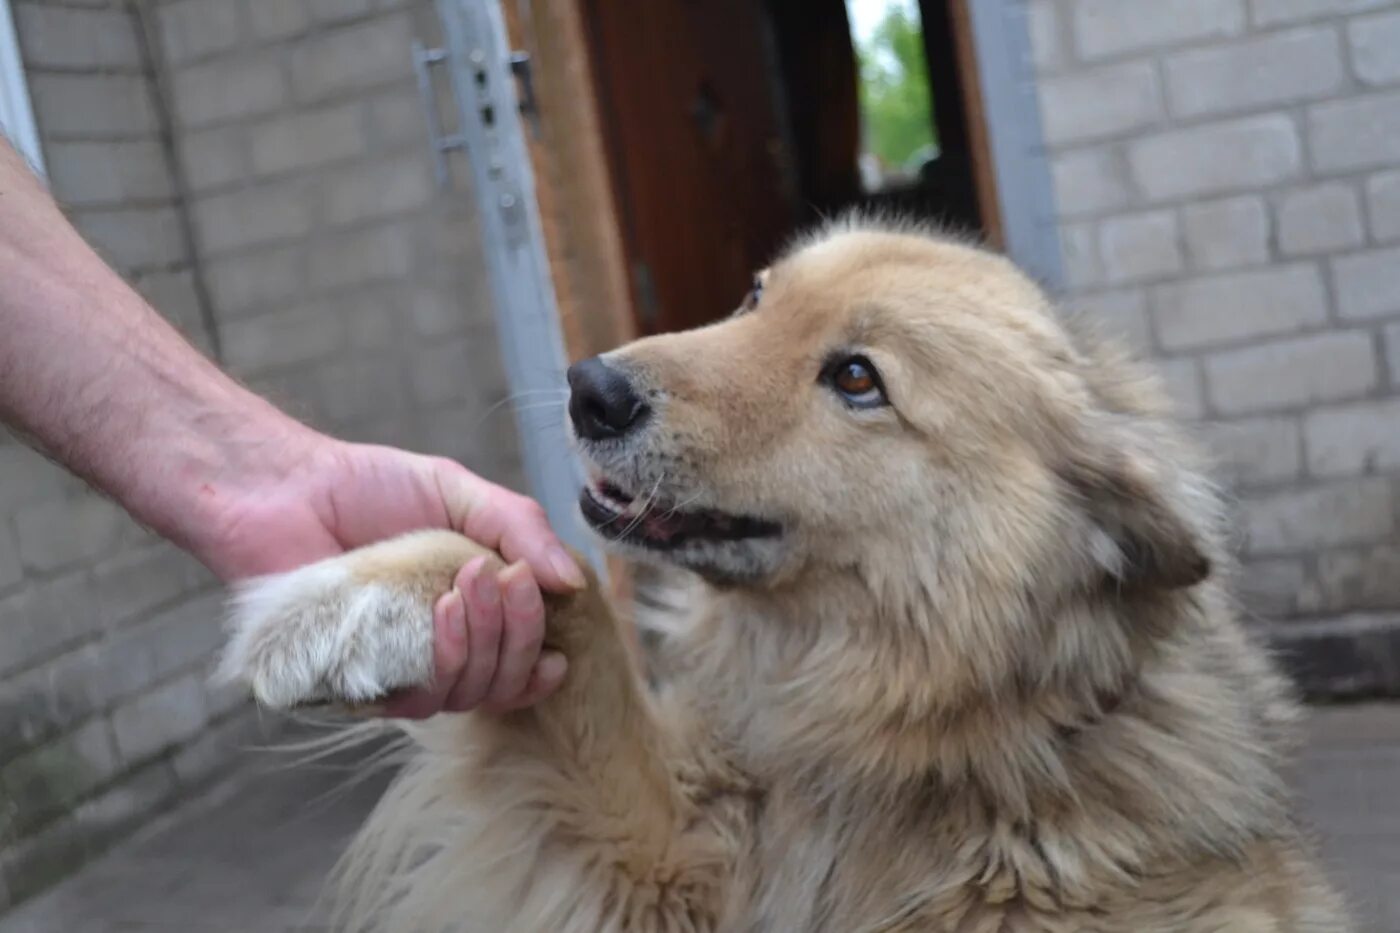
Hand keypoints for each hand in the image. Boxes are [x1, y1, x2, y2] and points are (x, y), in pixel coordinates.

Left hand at [189, 433, 584, 717]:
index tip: (558, 642)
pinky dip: (446, 658)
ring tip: (469, 583)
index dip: (542, 663)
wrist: (286, 487)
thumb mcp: (459, 493)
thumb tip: (573, 583)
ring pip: (465, 694)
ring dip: (485, 643)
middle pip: (501, 682)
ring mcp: (395, 669)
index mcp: (467, 614)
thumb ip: (519, 529)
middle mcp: (435, 650)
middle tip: (509, 580)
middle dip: (519, 634)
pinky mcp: (354, 683)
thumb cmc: (367, 487)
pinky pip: (417, 700)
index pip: (518, 664)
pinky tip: (444, 612)